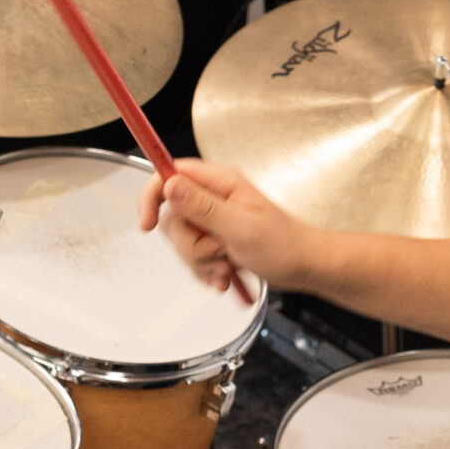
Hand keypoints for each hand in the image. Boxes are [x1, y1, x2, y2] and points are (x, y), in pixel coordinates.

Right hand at [136, 158, 316, 293]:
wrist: (303, 267)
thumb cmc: (284, 245)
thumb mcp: (241, 227)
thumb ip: (203, 207)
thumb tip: (171, 185)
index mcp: (220, 182)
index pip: (170, 174)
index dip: (152, 197)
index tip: (146, 224)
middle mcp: (213, 197)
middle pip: (172, 217)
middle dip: (189, 244)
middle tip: (218, 251)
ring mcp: (213, 219)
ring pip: (181, 241)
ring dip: (201, 262)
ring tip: (228, 265)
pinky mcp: (215, 239)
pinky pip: (193, 257)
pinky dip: (207, 271)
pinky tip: (227, 274)